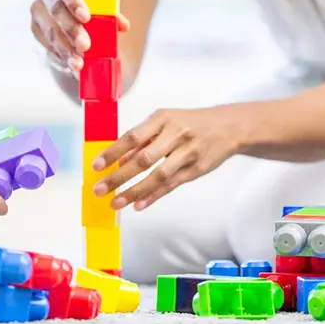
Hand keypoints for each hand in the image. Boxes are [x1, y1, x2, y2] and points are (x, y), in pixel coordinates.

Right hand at [30, 0, 129, 72]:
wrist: (72, 15)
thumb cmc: (90, 5)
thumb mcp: (101, 6)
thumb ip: (110, 13)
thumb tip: (123, 26)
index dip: (75, 2)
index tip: (86, 18)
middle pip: (56, 10)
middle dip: (72, 30)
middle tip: (85, 46)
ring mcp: (38, 11)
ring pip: (50, 31)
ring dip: (66, 49)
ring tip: (79, 64)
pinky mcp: (35, 29)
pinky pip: (46, 45)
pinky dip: (61, 57)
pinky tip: (71, 66)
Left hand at [90, 107, 242, 211]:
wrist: (228, 126)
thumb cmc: (190, 123)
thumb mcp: (165, 121)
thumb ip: (143, 139)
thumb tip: (119, 160)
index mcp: (163, 118)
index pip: (132, 137)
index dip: (113, 152)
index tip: (96, 166)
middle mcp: (175, 134)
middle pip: (143, 159)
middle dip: (119, 177)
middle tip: (100, 190)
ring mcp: (187, 153)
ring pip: (158, 176)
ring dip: (134, 191)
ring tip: (116, 203)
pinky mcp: (196, 169)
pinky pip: (171, 185)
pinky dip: (154, 196)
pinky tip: (138, 205)